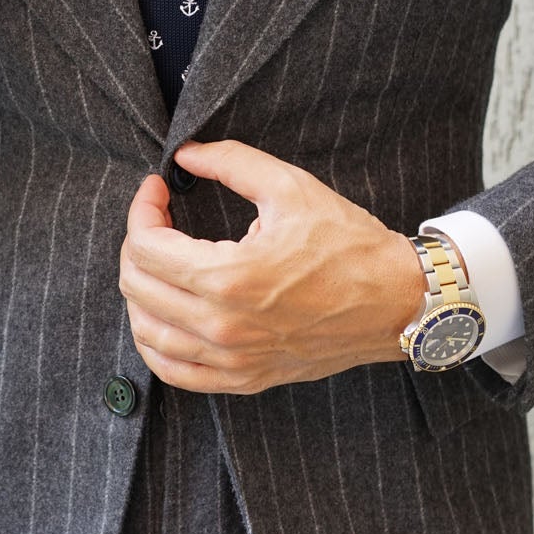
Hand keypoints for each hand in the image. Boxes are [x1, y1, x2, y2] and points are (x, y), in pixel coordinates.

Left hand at [119, 140, 425, 393]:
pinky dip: (155, 341)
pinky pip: (173, 371)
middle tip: (158, 220)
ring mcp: (232, 360)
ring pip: (146, 331)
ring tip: (158, 263)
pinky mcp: (243, 379)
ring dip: (141, 291)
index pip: (146, 247)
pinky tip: (163, 315)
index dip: (142, 209)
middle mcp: (223, 327)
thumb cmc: (350, 246)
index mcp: (230, 278)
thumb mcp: (291, 188)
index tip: (156, 191)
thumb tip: (186, 154)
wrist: (396, 302)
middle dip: (137, 244)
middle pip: (137, 287)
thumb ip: (231, 162)